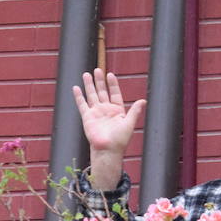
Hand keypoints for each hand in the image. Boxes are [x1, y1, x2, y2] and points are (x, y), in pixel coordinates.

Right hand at [73, 69, 144, 189]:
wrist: (108, 150)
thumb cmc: (120, 139)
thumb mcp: (129, 123)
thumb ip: (135, 111)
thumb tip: (144, 100)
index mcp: (117, 110)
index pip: (114, 93)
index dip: (112, 84)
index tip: (110, 75)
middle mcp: (106, 110)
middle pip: (102, 91)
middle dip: (100, 81)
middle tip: (97, 70)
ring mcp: (96, 113)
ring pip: (92, 95)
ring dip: (89, 85)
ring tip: (86, 74)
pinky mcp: (87, 117)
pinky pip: (82, 104)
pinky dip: (79, 96)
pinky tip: (76, 88)